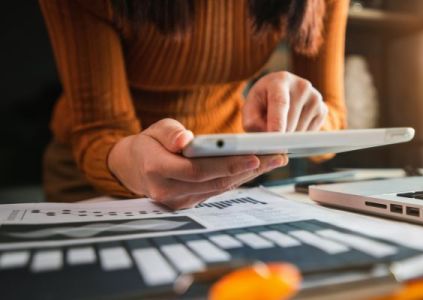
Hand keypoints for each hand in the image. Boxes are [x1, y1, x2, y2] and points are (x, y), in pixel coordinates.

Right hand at [108, 118, 287, 209]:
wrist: (133, 168)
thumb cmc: (148, 143)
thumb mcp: (155, 129)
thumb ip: (170, 133)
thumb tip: (185, 140)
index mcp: (156, 169)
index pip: (197, 170)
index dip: (227, 164)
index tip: (254, 156)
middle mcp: (167, 191)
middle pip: (215, 182)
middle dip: (249, 169)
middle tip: (277, 156)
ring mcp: (178, 203)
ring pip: (220, 189)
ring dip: (249, 175)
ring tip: (274, 160)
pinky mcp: (188, 206)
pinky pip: (217, 191)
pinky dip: (238, 179)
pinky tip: (258, 168)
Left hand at [243, 71, 328, 131]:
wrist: (281, 93)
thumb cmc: (263, 102)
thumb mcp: (250, 108)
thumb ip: (252, 122)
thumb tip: (267, 135)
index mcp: (280, 81)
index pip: (280, 103)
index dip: (277, 122)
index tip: (275, 138)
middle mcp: (301, 86)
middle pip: (290, 122)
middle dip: (278, 137)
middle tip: (268, 137)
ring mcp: (315, 97)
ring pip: (300, 132)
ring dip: (289, 138)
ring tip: (281, 125)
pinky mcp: (323, 109)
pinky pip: (310, 135)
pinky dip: (299, 138)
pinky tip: (293, 126)